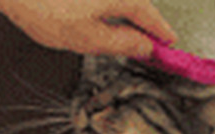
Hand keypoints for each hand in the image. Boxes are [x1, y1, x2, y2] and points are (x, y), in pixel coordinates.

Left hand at [0, 0, 176, 56]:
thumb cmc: (45, 9)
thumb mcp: (89, 39)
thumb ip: (122, 44)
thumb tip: (145, 47)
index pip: (151, 16)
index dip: (162, 33)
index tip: (170, 45)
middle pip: (137, 6)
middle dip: (145, 25)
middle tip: (150, 45)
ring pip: (121, 2)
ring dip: (127, 18)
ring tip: (127, 36)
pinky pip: (106, 1)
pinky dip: (111, 10)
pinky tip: (102, 21)